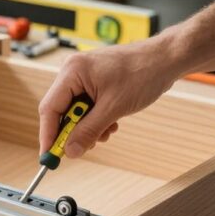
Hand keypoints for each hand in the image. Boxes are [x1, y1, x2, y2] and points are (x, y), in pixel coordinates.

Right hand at [39, 38, 181, 157]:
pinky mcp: (95, 82)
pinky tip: (112, 123)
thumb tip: (70, 151)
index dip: (48, 135)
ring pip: (76, 111)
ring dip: (88, 127)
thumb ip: (88, 130)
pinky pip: (87, 106)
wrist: (166, 59)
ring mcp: (84, 76)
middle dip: (73, 132)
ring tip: (107, 131)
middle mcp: (74, 72)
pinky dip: (97, 119)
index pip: (50, 108)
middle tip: (82, 148)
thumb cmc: (143, 74)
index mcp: (72, 72)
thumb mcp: (113, 108)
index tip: (49, 156)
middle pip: (61, 111)